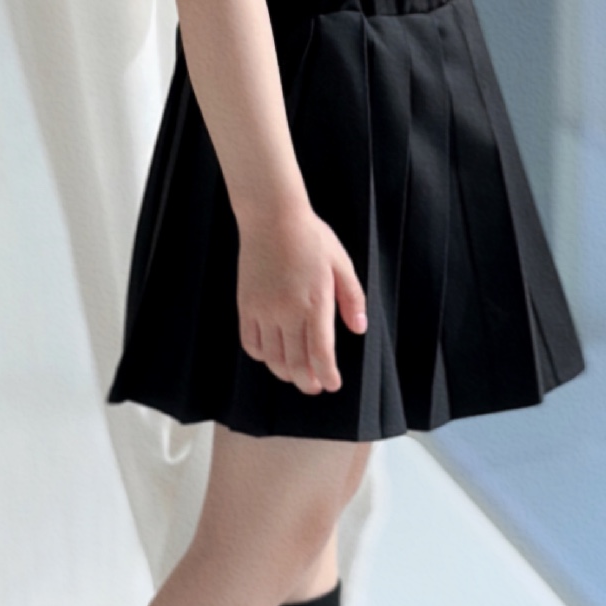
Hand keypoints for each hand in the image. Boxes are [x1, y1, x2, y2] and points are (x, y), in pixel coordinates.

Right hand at [235, 203, 367, 393]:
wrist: (272, 218)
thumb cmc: (311, 238)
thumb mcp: (341, 263)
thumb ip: (352, 298)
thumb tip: (359, 329)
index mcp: (315, 301)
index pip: (320, 352)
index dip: (326, 374)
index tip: (332, 384)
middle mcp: (287, 311)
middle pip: (295, 361)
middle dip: (307, 381)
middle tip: (314, 387)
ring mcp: (264, 310)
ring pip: (272, 357)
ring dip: (285, 373)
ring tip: (296, 376)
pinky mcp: (246, 305)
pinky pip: (251, 343)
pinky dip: (262, 356)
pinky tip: (272, 355)